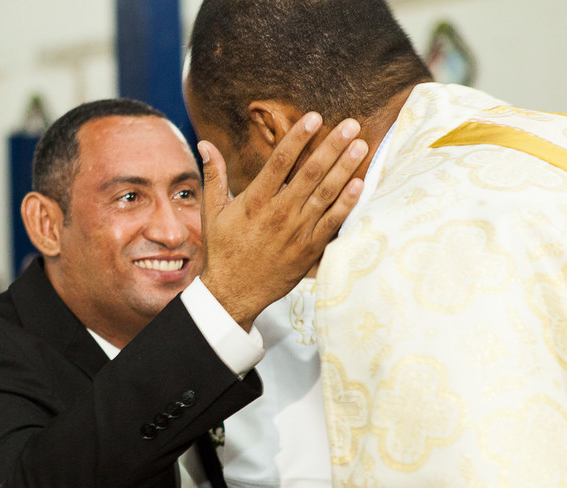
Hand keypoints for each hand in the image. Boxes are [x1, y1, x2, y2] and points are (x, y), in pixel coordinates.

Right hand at [199, 113, 366, 329]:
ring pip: (326, 195)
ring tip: (360, 145)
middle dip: (332, 146)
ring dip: (345, 168)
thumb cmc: (223, 250)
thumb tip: (205, 144)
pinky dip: (347, 203)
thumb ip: (214, 176)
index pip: (279, 162)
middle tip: (351, 124)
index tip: (313, 117)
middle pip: (310, 174)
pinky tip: (360, 184)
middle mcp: (278, 214)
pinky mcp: (309, 250)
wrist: (233, 292)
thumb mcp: (213, 212)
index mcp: (255, 202)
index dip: (297, 138)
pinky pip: (332, 223)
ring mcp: (297, 232)